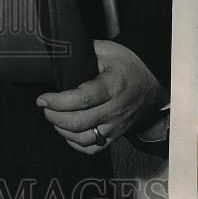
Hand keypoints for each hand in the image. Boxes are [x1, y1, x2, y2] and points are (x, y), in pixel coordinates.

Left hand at [36, 39, 167, 154]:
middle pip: (79, 122)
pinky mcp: (116, 135)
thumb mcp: (107, 50)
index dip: (58, 101)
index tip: (42, 98)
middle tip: (45, 106)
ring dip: (62, 131)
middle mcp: (115, 109)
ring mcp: (116, 125)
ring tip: (54, 117)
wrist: (155, 83)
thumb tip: (59, 48)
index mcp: (112, 86)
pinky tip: (67, 132)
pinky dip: (76, 144)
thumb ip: (83, 49)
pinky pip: (93, 149)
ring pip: (84, 139)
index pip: (82, 99)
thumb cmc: (129, 65)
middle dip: (54, 116)